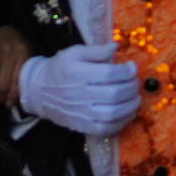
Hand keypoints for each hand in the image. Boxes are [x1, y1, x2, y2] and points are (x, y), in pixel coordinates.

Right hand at [18, 43, 141, 136]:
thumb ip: (96, 50)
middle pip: (114, 94)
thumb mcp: (74, 52)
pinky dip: (121, 123)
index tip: (132, 67)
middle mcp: (79, 95)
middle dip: (131, 87)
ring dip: (130, 106)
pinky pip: (105, 129)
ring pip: (112, 114)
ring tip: (136, 98)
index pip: (109, 74)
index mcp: (78, 73)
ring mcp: (81, 113)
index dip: (126, 71)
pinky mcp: (82, 126)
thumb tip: (116, 47)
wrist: (39, 91)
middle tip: (136, 82)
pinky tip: (127, 113)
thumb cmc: (59, 68)